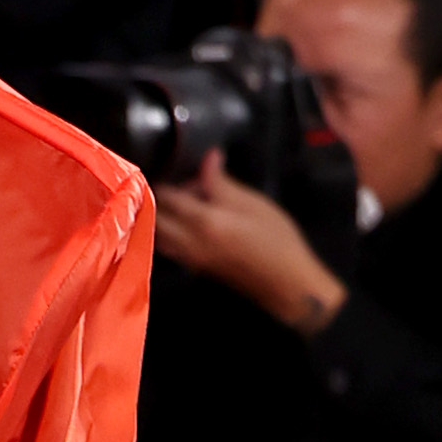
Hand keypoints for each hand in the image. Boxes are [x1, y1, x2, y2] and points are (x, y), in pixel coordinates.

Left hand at [150, 151, 347, 331]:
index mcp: (204, 222)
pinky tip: (185, 221)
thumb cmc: (277, 242)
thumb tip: (208, 158)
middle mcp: (189, 243)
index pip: (168, 197)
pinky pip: (169, 247)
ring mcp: (189, 258)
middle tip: (174, 183)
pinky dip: (168, 232)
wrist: (285, 283)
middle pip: (155, 218)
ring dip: (161, 216)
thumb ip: (222, 183)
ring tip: (180, 201)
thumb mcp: (253, 203)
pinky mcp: (194, 267)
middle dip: (158, 198)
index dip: (166, 179)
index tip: (170, 166)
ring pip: (158, 235)